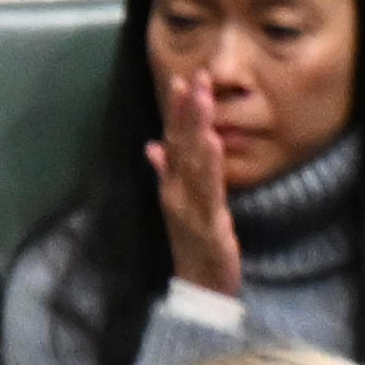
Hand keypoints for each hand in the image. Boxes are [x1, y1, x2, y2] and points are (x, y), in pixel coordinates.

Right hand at [147, 69, 240, 297]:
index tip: (183, 80)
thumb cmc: (194, 245)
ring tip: (203, 99)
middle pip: (181, 144)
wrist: (200, 287)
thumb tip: (152, 145)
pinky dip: (209, 165)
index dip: (177, 111)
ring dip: (197, 128)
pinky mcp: (207, 222)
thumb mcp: (181, 204)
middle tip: (195, 76)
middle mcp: (176, 191)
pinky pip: (208, 190)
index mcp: (172, 185)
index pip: (173, 141)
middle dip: (188, 110)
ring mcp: (188, 206)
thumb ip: (167, 172)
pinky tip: (212, 142)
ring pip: (192, 161)